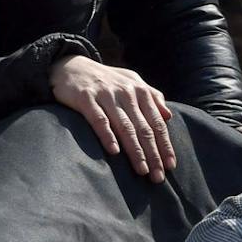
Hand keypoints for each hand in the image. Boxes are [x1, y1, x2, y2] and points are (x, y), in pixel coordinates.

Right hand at [49, 55, 176, 181]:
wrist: (72, 65)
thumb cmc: (105, 79)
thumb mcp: (131, 82)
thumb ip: (151, 96)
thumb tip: (169, 116)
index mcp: (139, 90)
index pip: (156, 122)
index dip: (164, 144)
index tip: (170, 165)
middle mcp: (125, 92)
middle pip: (143, 128)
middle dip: (152, 154)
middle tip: (158, 176)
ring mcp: (105, 95)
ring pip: (125, 127)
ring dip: (135, 150)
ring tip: (142, 170)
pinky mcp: (86, 98)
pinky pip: (99, 120)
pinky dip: (107, 135)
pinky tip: (114, 151)